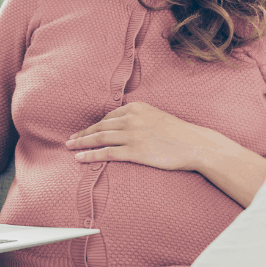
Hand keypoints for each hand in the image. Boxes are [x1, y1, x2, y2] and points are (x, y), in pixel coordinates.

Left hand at [64, 101, 203, 170]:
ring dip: (81, 143)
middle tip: (70, 139)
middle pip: (100, 126)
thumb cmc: (179, 133)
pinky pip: (106, 153)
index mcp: (137, 108)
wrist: (195, 144)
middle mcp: (132, 119)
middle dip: (83, 133)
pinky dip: (90, 155)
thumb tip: (124, 125)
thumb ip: (139, 118)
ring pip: (99, 138)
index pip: (109, 117)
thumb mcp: (157, 116)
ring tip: (70, 148)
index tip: (84, 131)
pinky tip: (80, 158)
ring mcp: (132, 135)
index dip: (94, 125)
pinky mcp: (135, 151)